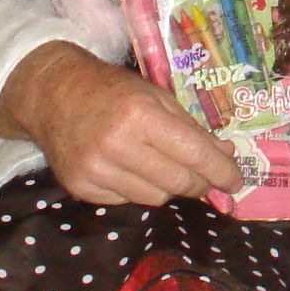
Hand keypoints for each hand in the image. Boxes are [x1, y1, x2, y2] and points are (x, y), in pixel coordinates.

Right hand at [0, 40, 244, 204]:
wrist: (53, 94)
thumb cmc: (111, 89)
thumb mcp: (155, 96)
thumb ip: (191, 128)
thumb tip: (225, 155)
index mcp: (140, 115)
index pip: (194, 154)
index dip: (221, 171)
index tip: (237, 181)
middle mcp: (117, 145)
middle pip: (178, 181)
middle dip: (200, 183)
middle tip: (208, 178)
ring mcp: (96, 170)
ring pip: (155, 197)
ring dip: (169, 186)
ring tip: (166, 167)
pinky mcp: (81, 188)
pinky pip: (127, 201)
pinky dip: (138, 189)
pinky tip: (133, 169)